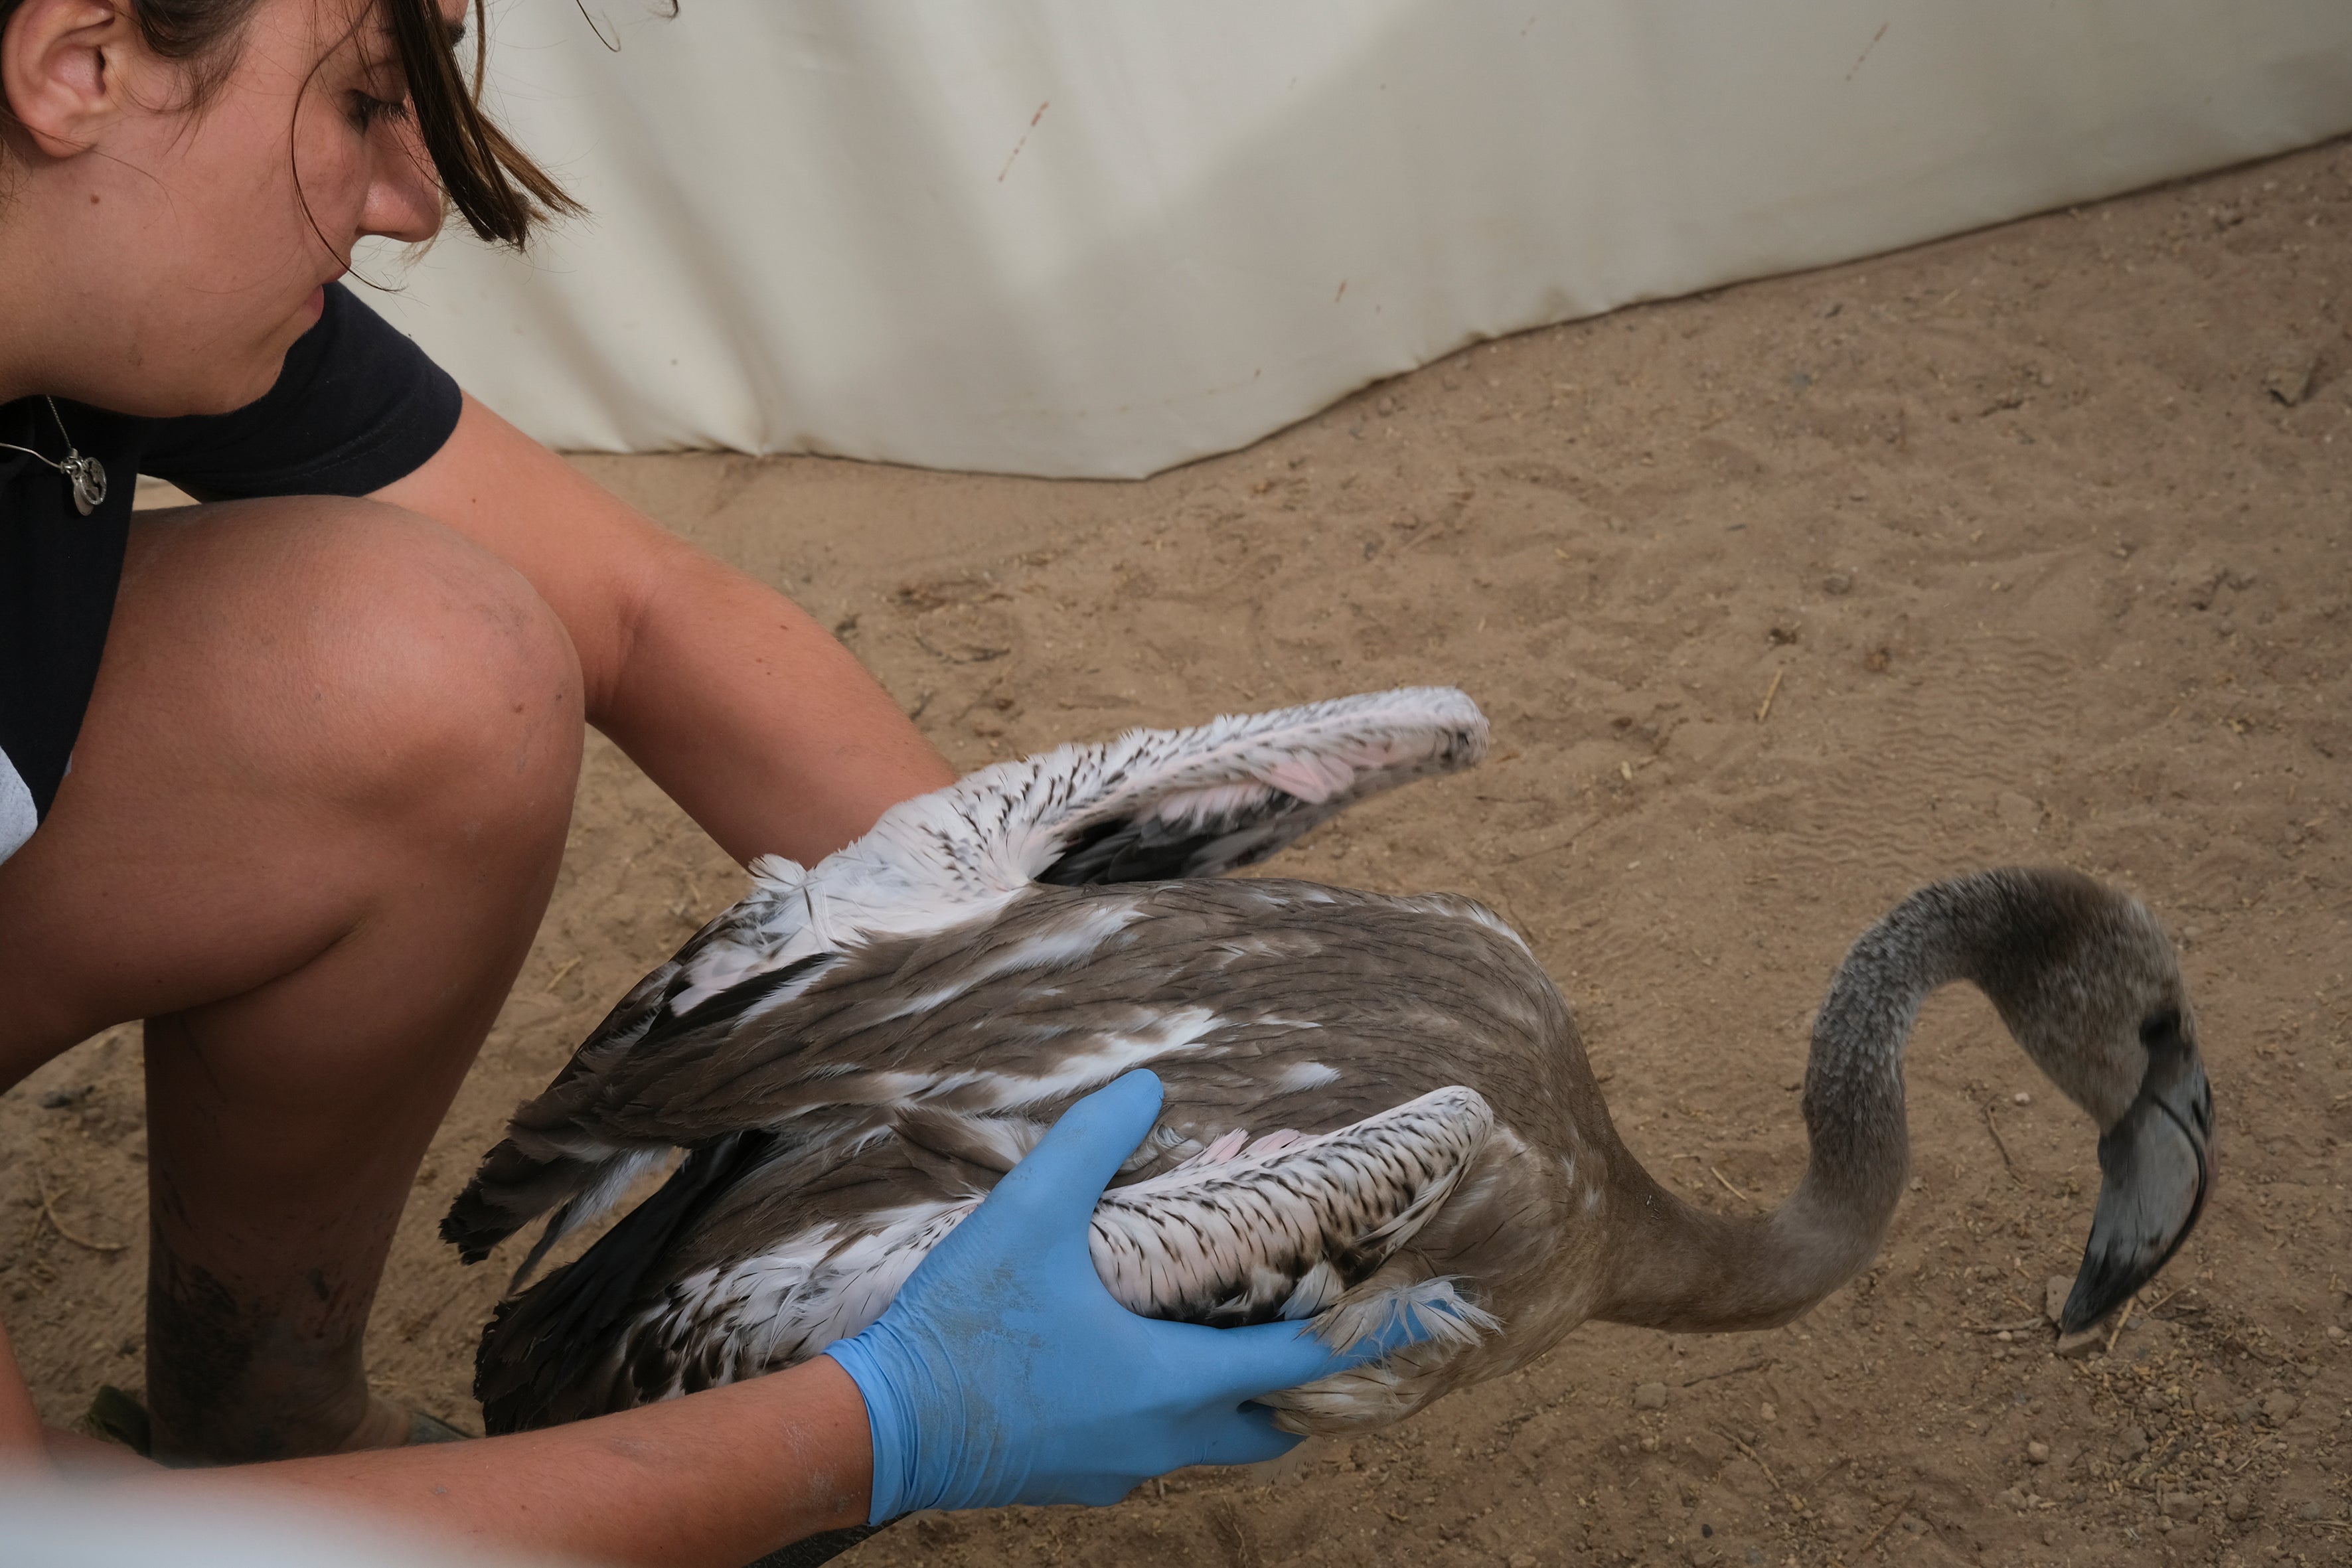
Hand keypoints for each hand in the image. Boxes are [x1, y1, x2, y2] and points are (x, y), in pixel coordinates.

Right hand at [824, 1070, 1417, 1519]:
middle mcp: (1162, 1438)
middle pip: (1270, 1421)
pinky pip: (1151, 1445)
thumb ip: (1092, 1143)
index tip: (1418, 1310)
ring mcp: (1119, 1468)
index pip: (1302, 1360)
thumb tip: (1147, 1088)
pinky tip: (1136, 1354)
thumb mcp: (1027, 1214)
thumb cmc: (962, 1328)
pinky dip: (1170, 1404)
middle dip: (1306, 1381)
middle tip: (1321, 1324)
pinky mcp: (1078, 1479)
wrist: (879, 1429)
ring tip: (1231, 1327)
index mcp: (1172, 1382)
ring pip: (1210, 1436)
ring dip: (1233, 1390)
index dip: (1364, 1332)